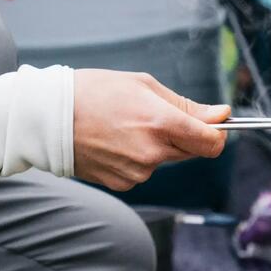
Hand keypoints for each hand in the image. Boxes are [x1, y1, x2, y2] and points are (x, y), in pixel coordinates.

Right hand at [72, 70, 230, 190]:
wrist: (48, 118)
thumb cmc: (95, 92)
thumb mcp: (144, 86)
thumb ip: (186, 106)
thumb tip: (222, 115)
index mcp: (162, 124)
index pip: (212, 143)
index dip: (217, 133)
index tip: (213, 124)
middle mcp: (152, 154)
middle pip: (191, 151)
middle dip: (184, 136)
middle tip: (156, 115)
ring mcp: (137, 173)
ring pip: (165, 161)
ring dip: (157, 146)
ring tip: (127, 125)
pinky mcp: (122, 184)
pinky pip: (144, 171)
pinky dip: (137, 158)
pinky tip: (116, 141)